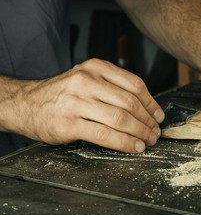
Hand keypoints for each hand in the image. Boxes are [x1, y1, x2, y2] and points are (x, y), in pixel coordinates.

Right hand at [14, 59, 164, 152]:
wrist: (26, 104)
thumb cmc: (64, 94)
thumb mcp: (87, 78)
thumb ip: (112, 86)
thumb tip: (146, 108)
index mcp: (95, 67)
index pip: (134, 84)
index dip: (152, 103)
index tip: (159, 116)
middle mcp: (86, 81)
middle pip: (130, 103)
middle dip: (148, 121)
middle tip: (155, 132)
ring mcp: (76, 102)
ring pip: (120, 119)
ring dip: (140, 133)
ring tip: (148, 141)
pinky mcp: (68, 124)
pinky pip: (105, 135)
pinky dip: (124, 143)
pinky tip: (134, 147)